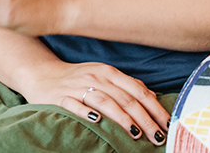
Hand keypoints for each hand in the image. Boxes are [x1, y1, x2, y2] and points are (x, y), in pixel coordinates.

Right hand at [18, 58, 169, 144]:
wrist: (42, 74)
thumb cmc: (78, 78)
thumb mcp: (103, 76)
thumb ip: (124, 86)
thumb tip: (151, 98)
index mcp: (110, 72)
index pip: (138, 90)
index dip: (154, 107)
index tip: (167, 123)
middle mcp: (97, 78)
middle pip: (126, 99)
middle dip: (144, 119)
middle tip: (157, 136)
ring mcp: (78, 87)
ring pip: (106, 102)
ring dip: (122, 119)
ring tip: (136, 133)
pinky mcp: (60, 97)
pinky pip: (75, 105)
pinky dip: (87, 113)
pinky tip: (97, 122)